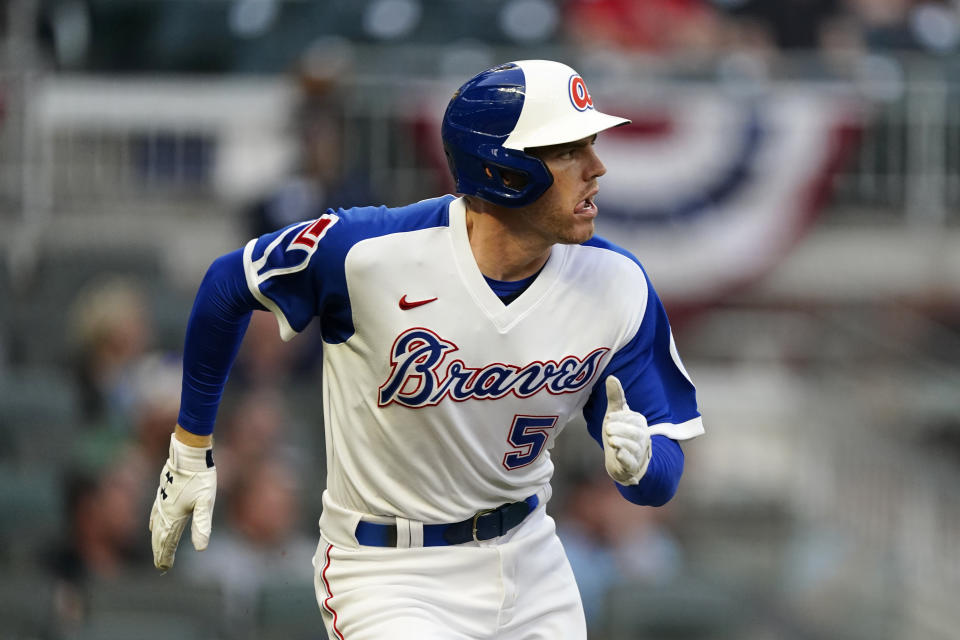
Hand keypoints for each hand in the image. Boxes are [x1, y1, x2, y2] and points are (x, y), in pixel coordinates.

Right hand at [149, 433, 216, 570]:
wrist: (189, 454)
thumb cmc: (200, 478)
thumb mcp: (206, 502)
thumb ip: (202, 525)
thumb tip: (201, 548)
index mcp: (174, 516)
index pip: (167, 541)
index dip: (166, 555)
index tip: (164, 568)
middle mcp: (164, 511)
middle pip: (160, 536)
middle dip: (160, 551)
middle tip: (160, 566)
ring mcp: (162, 501)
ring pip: (156, 525)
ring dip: (156, 540)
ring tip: (156, 551)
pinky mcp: (163, 493)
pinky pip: (155, 513)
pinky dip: (154, 524)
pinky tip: (152, 526)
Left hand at [601, 375, 651, 485]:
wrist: (623, 462)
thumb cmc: (620, 434)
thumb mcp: (615, 415)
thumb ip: (615, 398)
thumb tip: (611, 377)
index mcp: (639, 423)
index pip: (632, 418)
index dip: (619, 418)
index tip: (608, 418)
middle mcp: (642, 438)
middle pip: (634, 432)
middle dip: (620, 429)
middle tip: (608, 428)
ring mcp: (638, 453)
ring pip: (633, 447)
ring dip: (621, 442)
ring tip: (611, 440)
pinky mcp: (631, 466)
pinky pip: (630, 462)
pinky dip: (624, 458)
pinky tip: (617, 453)